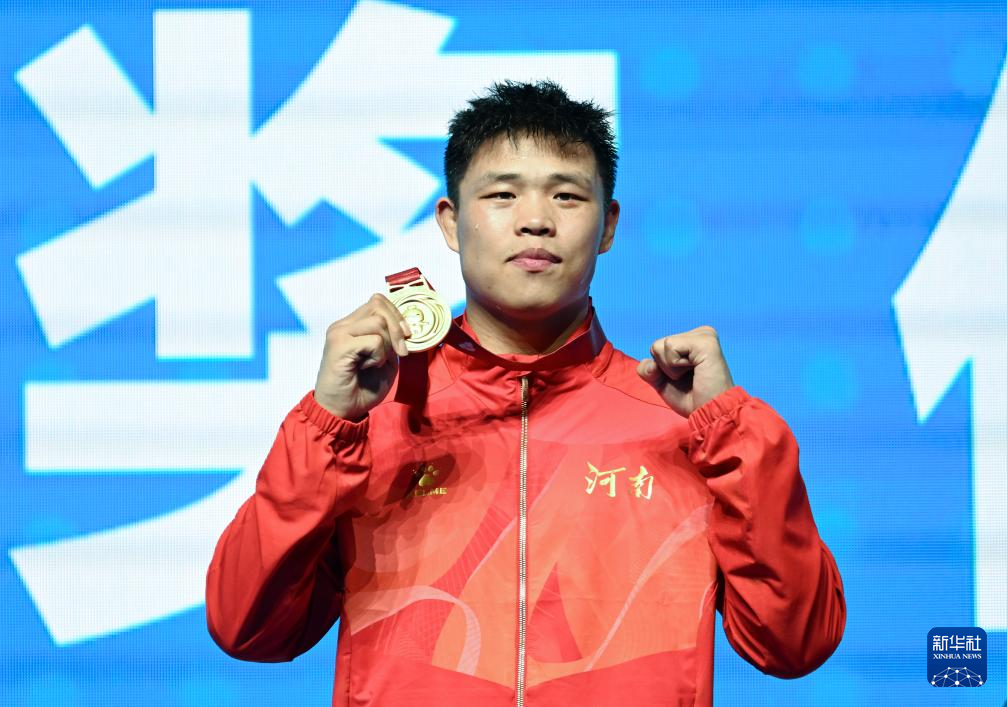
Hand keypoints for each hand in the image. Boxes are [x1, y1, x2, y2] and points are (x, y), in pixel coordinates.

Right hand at [314, 294, 411, 420]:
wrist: (341, 411)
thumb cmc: (362, 388)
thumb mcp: (386, 360)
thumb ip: (392, 341)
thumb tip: (405, 326)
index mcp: (352, 326)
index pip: (377, 302)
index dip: (396, 315)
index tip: (407, 336)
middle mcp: (343, 325)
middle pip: (378, 305)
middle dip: (397, 328)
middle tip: (401, 352)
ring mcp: (339, 333)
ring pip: (378, 321)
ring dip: (386, 344)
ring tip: (375, 362)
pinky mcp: (339, 346)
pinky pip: (373, 340)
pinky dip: (378, 356)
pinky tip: (367, 367)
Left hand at [636, 325, 734, 417]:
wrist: (711, 413)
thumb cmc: (693, 399)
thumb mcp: (663, 383)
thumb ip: (649, 370)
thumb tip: (649, 363)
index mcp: (693, 339)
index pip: (657, 347)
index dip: (662, 369)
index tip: (685, 378)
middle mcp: (700, 333)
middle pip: (656, 345)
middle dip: (666, 368)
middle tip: (690, 378)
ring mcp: (704, 335)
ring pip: (660, 345)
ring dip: (671, 369)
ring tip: (694, 374)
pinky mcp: (706, 341)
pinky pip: (670, 347)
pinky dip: (675, 366)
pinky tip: (696, 370)